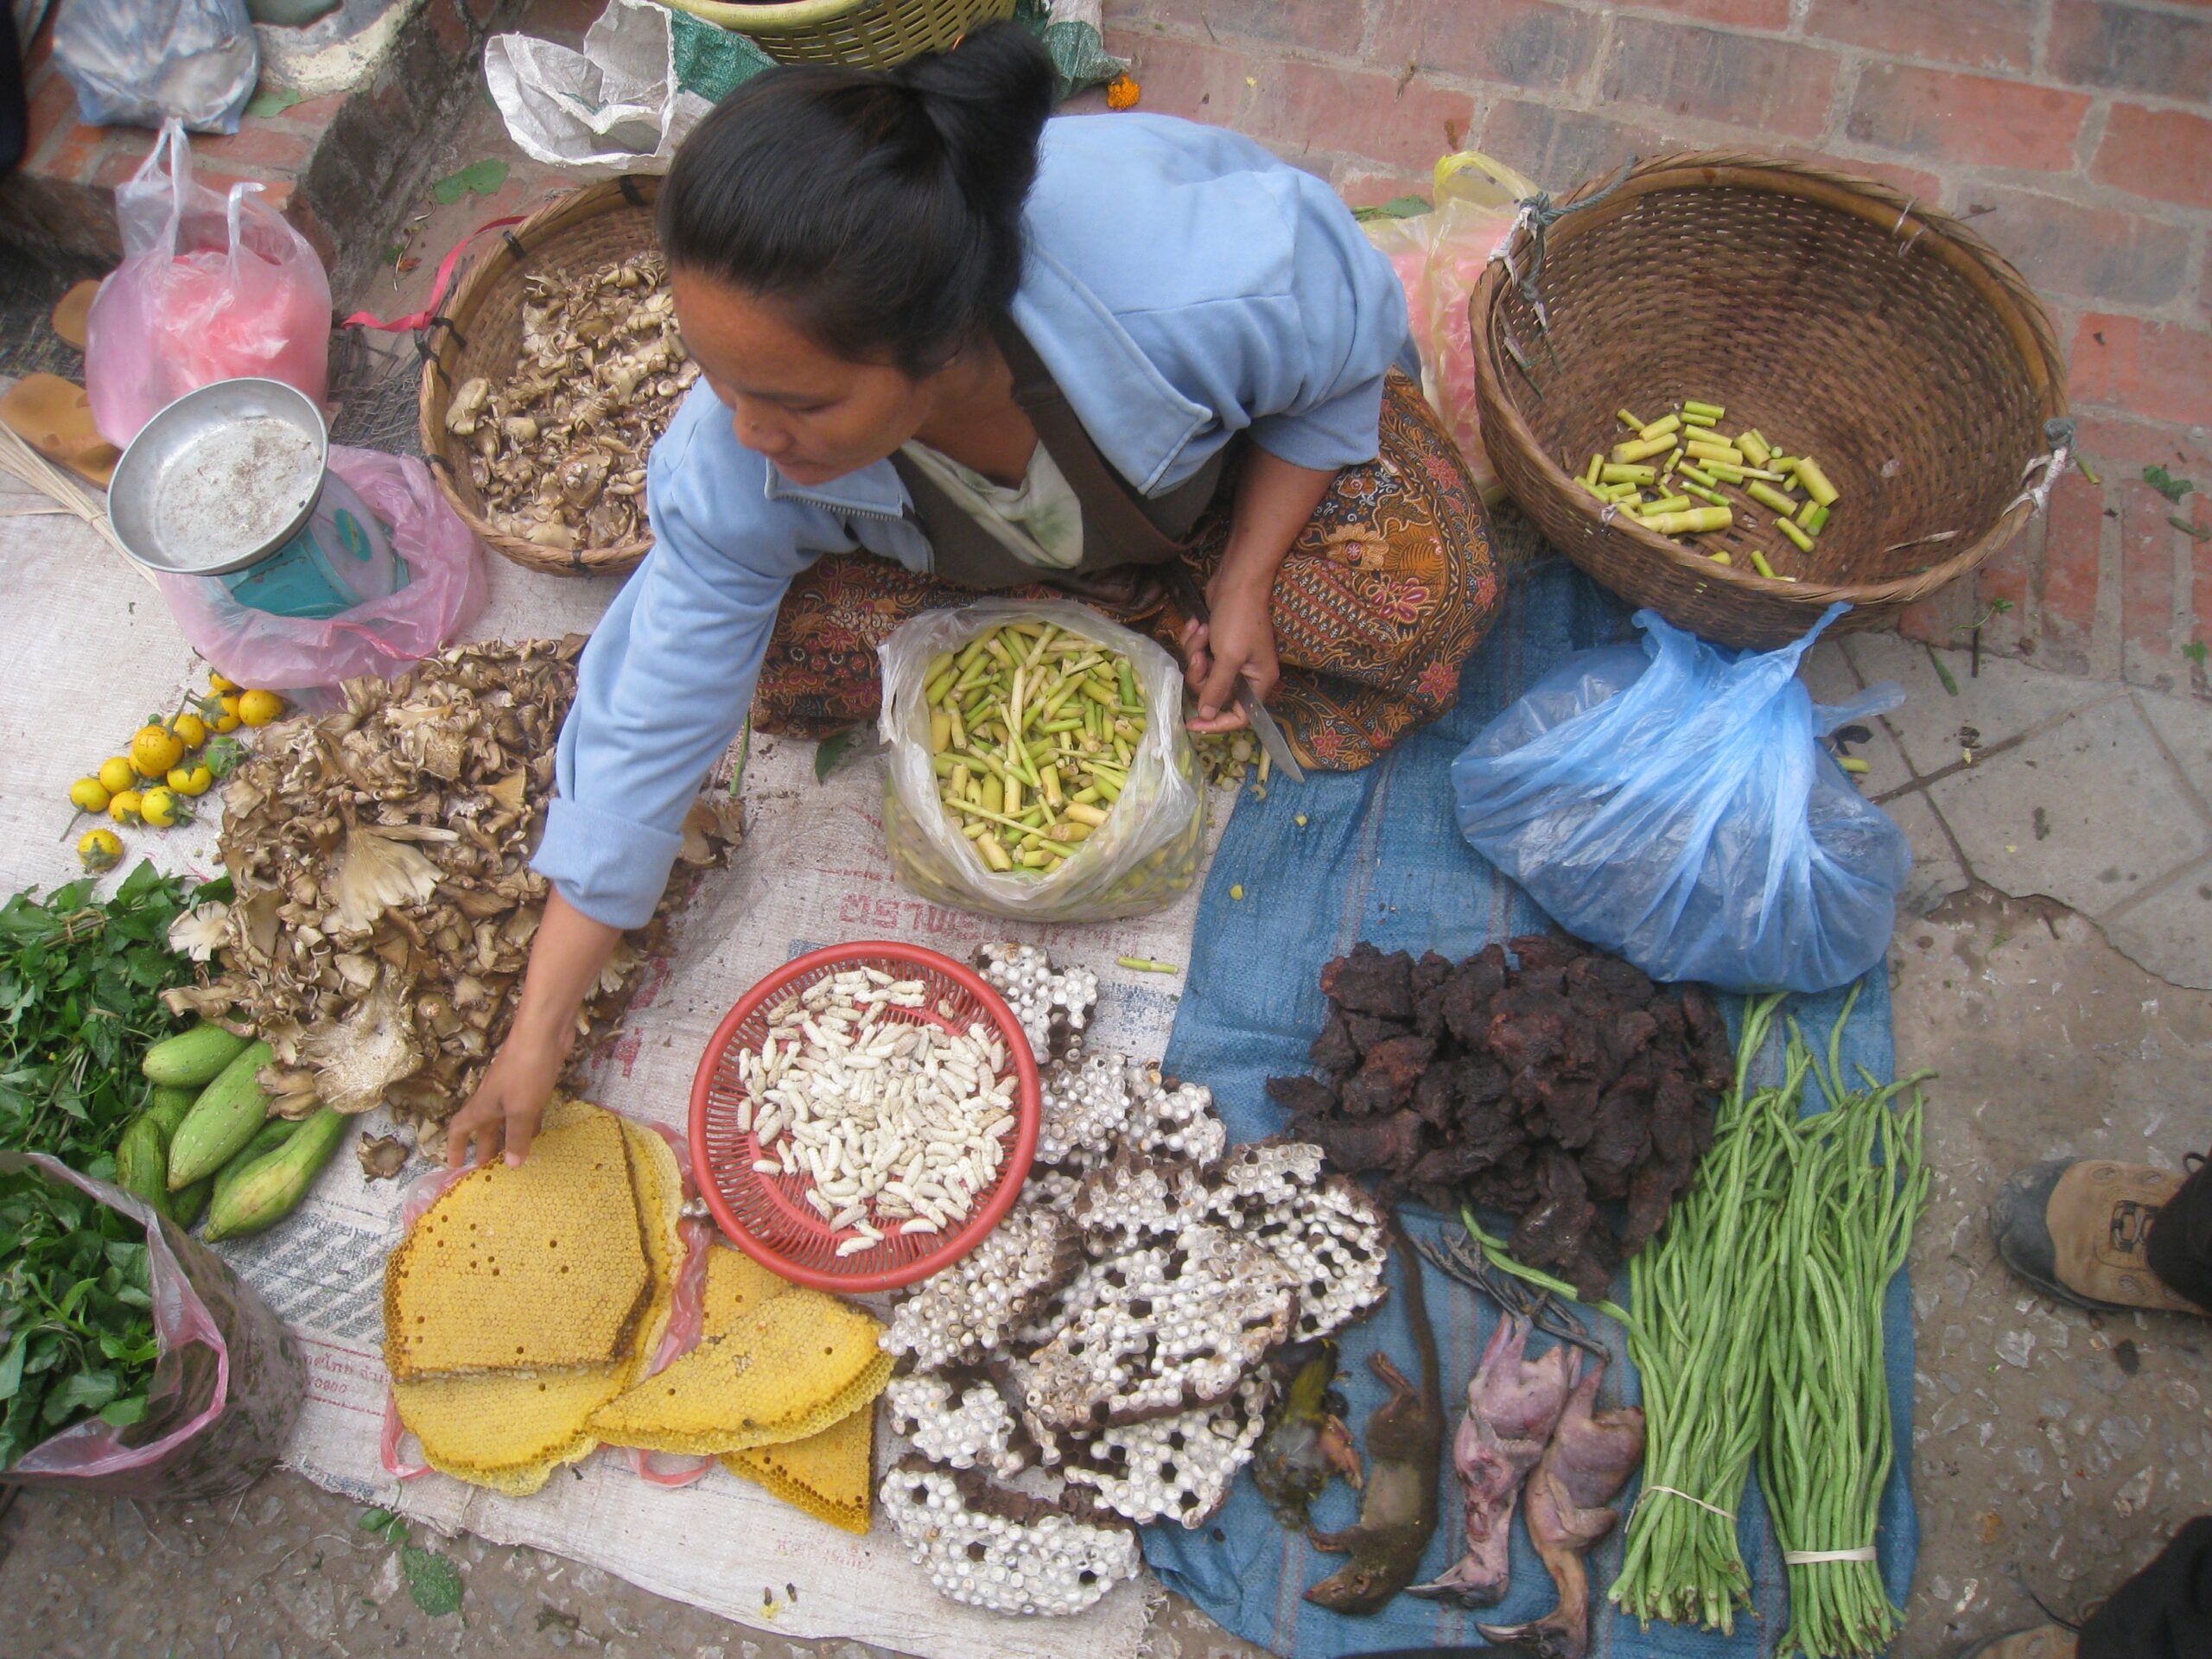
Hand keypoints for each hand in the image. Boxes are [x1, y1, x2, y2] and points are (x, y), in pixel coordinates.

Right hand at [445, 1019, 569, 1168]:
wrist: (544, 1033)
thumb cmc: (525, 1072)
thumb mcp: (521, 1110)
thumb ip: (516, 1137)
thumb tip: (512, 1166)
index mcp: (482, 1105)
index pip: (460, 1128)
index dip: (455, 1147)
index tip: (455, 1165)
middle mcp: (493, 1098)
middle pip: (483, 1126)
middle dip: (485, 1146)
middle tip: (488, 1168)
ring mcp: (512, 1088)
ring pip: (505, 1118)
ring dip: (507, 1136)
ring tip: (514, 1156)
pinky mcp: (530, 1082)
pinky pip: (524, 1108)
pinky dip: (527, 1122)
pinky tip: (537, 1132)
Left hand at [1181, 573, 1279, 734]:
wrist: (1237, 579)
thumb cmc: (1239, 619)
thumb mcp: (1228, 658)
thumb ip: (1217, 689)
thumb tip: (1207, 716)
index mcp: (1259, 682)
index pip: (1240, 717)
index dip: (1216, 724)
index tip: (1192, 724)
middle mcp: (1247, 675)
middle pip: (1214, 694)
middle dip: (1200, 674)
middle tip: (1199, 655)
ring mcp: (1232, 659)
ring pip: (1203, 673)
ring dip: (1195, 652)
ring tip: (1201, 631)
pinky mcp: (1218, 645)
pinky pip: (1199, 655)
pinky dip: (1194, 641)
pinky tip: (1197, 624)